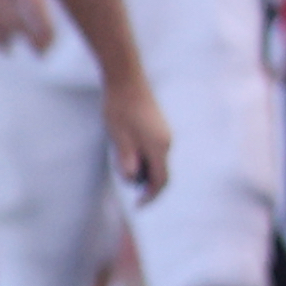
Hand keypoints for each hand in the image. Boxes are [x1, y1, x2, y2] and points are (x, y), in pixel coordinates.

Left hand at [101, 72, 173, 199]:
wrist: (126, 79)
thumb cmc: (119, 108)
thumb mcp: (118, 136)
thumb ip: (127, 159)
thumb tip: (133, 178)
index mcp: (158, 147)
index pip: (160, 181)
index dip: (150, 196)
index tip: (138, 206)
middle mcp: (167, 142)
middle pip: (161, 172)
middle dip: (145, 183)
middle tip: (125, 184)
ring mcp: (165, 134)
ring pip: (157, 161)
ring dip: (142, 170)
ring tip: (120, 162)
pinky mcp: (159, 128)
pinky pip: (155, 151)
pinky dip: (144, 158)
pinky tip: (127, 150)